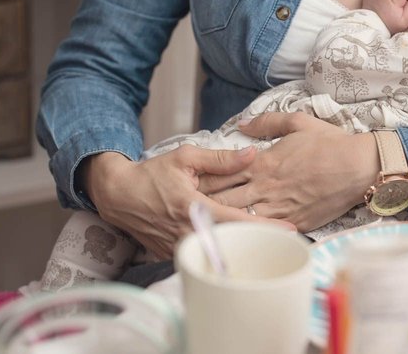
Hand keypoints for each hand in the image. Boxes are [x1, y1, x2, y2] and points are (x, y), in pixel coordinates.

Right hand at [82, 147, 294, 259]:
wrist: (117, 194)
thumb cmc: (152, 174)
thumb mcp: (185, 158)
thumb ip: (220, 158)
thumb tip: (252, 153)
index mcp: (193, 207)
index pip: (236, 220)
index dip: (265, 226)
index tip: (289, 230)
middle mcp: (187, 231)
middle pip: (232, 241)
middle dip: (260, 241)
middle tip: (288, 240)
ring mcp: (179, 246)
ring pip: (218, 251)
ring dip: (241, 248)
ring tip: (268, 243)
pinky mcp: (172, 254)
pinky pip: (202, 255)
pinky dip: (220, 251)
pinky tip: (238, 247)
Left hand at [198, 113, 379, 231]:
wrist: (358, 167)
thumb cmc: (330, 144)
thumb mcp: (298, 122)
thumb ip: (267, 122)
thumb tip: (243, 125)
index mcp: (263, 163)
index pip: (223, 173)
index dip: (203, 179)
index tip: (186, 183)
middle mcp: (266, 187)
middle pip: (225, 199)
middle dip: (204, 204)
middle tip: (183, 209)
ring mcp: (279, 207)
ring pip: (241, 219)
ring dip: (222, 222)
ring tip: (201, 227)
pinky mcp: (294, 222)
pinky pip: (265, 231)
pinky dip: (248, 235)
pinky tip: (234, 239)